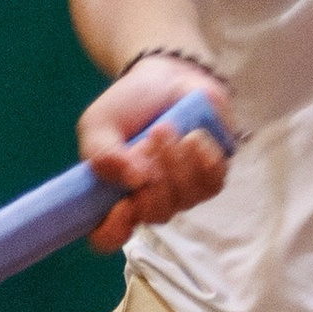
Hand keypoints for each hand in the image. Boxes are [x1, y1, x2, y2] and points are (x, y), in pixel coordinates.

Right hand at [78, 53, 235, 251]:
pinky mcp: (212, 174)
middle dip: (154, 178)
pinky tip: (194, 136)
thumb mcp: (99, 124)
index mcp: (114, 196)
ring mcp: (183, 190)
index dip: (114, 231)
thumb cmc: (128, 106)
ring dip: (176, 162)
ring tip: (165, 127)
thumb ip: (102, 154)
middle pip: (155, 216)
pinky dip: (204, 159)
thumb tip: (135, 180)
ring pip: (186, 199)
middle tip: (148, 139)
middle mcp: (149, 200)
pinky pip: (213, 184)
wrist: (164, 75)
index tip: (122, 205)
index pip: (108, 236)